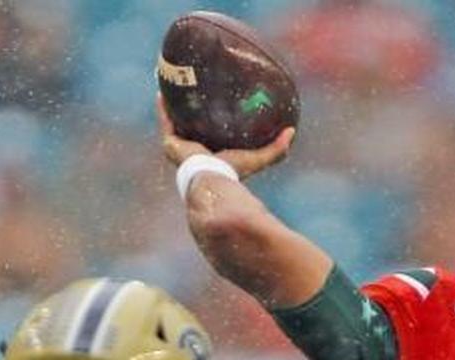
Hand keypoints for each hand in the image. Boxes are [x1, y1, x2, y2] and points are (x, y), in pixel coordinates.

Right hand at [156, 93, 294, 178]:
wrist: (212, 178)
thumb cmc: (235, 171)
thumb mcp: (259, 157)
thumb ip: (277, 148)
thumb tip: (292, 131)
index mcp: (213, 154)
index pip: (213, 135)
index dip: (214, 122)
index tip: (218, 106)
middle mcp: (194, 150)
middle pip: (192, 127)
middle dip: (191, 112)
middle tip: (196, 91)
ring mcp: (180, 147)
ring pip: (176, 122)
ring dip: (174, 106)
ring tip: (175, 86)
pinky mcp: (170, 142)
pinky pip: (165, 120)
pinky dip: (163, 107)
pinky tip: (162, 90)